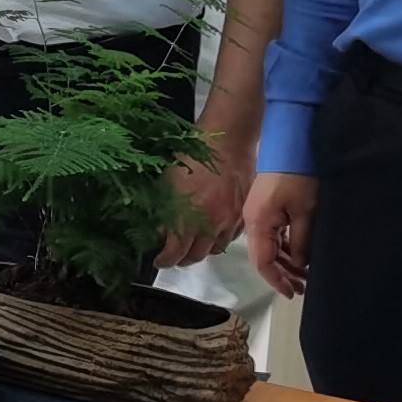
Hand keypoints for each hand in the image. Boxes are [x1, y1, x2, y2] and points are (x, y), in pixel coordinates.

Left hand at [159, 147, 255, 270]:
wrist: (228, 140)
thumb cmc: (193, 155)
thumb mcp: (168, 181)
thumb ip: (163, 209)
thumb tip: (158, 230)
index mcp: (188, 217)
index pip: (175, 253)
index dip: (165, 260)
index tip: (159, 260)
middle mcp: (211, 224)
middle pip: (196, 256)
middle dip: (182, 258)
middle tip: (174, 253)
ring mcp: (230, 221)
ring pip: (215, 249)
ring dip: (202, 250)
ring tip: (193, 243)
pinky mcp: (244, 214)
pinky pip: (231, 237)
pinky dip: (219, 239)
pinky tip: (212, 231)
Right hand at [243, 172, 317, 298]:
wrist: (292, 144)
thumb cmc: (298, 177)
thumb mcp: (305, 211)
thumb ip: (301, 241)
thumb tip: (300, 265)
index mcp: (259, 224)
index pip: (262, 262)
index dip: (276, 280)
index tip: (292, 293)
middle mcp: (254, 223)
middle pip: (264, 257)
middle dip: (283, 275)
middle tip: (302, 288)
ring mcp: (259, 215)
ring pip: (270, 247)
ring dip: (286, 262)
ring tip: (304, 276)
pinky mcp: (267, 209)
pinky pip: (274, 236)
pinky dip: (286, 248)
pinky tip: (300, 256)